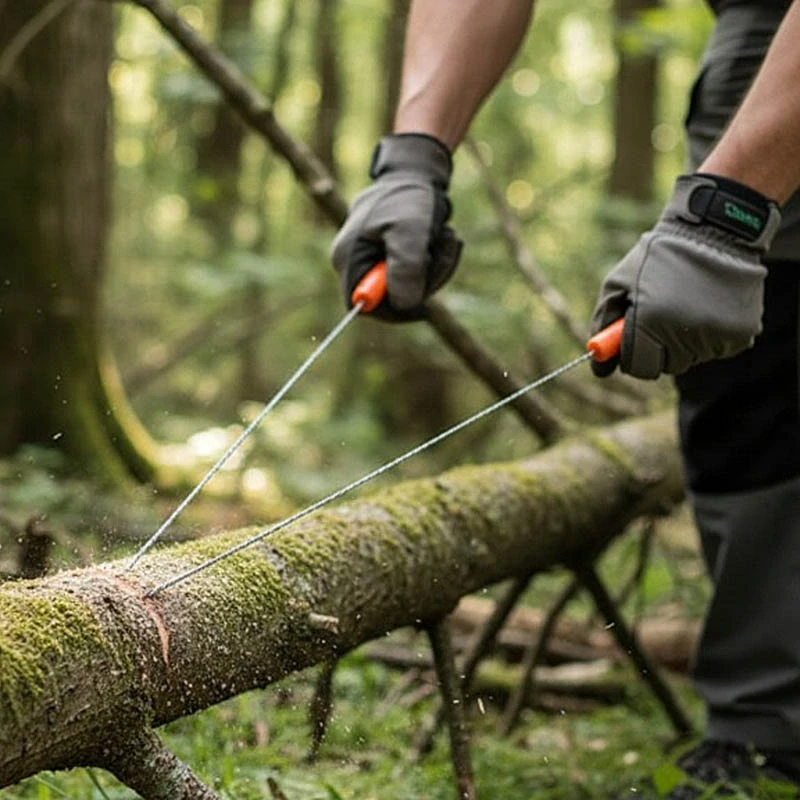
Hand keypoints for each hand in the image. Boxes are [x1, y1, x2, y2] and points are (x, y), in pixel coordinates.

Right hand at [331, 133, 461, 321]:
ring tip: (443, 237)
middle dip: (422, 282)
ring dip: (435, 267)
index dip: (393, 312)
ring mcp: (376, 258)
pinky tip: (441, 237)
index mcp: (349, 257)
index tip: (422, 305)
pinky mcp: (394, 255)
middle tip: (440, 254)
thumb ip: (405, 268)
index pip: (363, 305)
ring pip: (411, 287)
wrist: (419, 169)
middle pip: (391, 298)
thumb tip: (404, 306)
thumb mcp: (410, 230)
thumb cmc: (409, 196)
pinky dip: (436, 260)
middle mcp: (357, 261)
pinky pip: (419, 274)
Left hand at [590, 173, 780, 378]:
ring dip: (687, 340)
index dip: (634, 357)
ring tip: (689, 302)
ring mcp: (717, 334)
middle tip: (662, 317)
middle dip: (660, 348)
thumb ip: (604, 325)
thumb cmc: (659, 257)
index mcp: (651, 321)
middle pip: (668, 366)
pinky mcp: (743, 333)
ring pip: (694, 357)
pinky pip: (719, 348)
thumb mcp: (618, 283)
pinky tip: (710, 304)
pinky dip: (712, 334)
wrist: (715, 229)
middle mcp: (685, 333)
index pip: (639, 367)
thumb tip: (600, 369)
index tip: (635, 342)